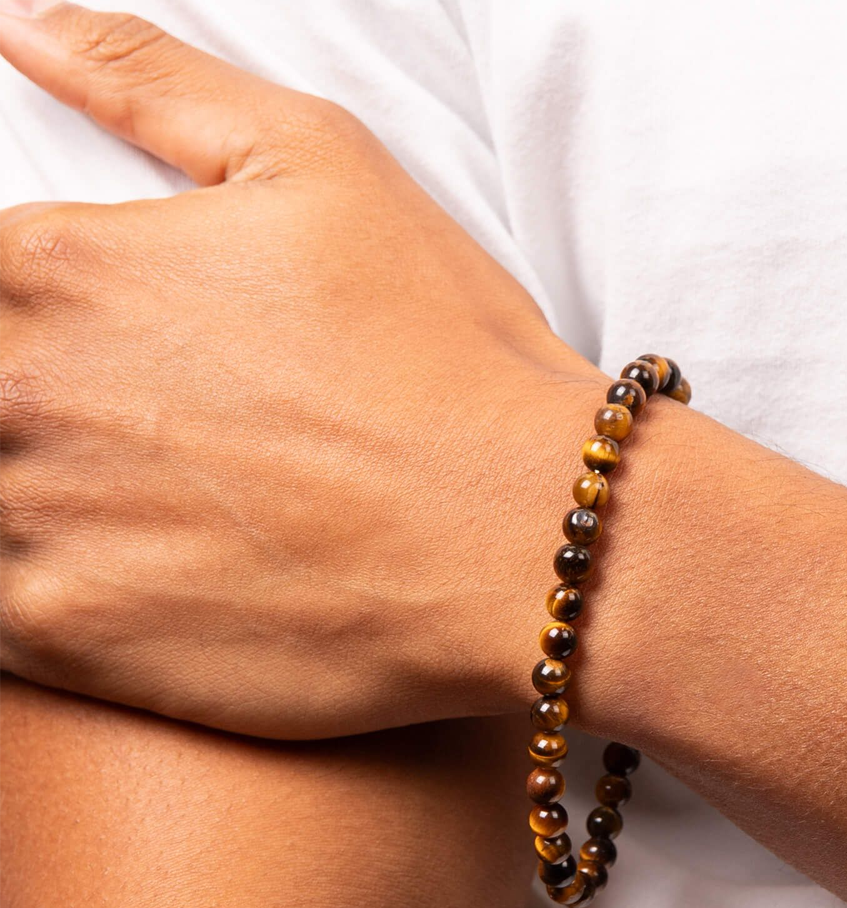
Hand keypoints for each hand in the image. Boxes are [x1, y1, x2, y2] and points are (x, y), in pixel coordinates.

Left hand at [0, 3, 607, 736]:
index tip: (124, 363)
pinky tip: (154, 580)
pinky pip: (0, 620)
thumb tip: (19, 24)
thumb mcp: (321, 165)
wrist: (526, 535)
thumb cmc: (444, 352)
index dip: (47, 321)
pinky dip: (54, 594)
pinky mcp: (68, 639)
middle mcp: (15, 389)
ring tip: (166, 514)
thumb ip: (150, 83)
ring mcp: (31, 525)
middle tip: (175, 444)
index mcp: (54, 264)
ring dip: (43, 501)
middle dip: (50, 409)